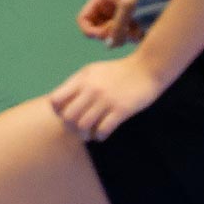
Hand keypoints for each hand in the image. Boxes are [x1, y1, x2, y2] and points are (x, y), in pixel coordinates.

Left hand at [48, 53, 166, 141]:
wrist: (147, 67)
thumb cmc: (118, 71)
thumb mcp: (93, 71)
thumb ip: (77, 84)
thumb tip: (60, 102)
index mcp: (81, 80)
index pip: (55, 101)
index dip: (58, 111)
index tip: (67, 114)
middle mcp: (91, 89)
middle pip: (67, 117)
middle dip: (71, 126)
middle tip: (79, 129)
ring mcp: (106, 100)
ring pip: (83, 126)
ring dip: (85, 134)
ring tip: (91, 134)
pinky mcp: (121, 109)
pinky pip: (103, 130)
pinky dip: (100, 136)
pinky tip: (103, 134)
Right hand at [76, 0, 148, 47]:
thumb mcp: (129, 5)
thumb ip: (118, 26)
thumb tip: (110, 45)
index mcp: (101, 0)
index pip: (84, 19)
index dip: (89, 30)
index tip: (103, 36)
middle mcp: (108, 9)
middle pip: (97, 30)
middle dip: (108, 35)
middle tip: (122, 33)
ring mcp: (120, 17)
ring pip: (113, 36)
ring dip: (123, 36)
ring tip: (137, 29)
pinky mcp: (133, 23)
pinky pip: (126, 36)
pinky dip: (133, 36)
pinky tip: (144, 29)